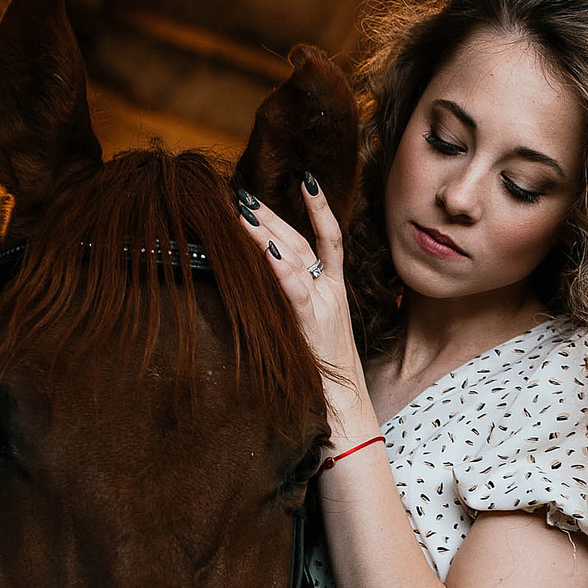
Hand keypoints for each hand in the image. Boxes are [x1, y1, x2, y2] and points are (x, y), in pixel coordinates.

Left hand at [236, 178, 364, 402]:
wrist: (345, 407)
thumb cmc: (324, 375)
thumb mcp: (313, 332)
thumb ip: (297, 308)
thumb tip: (269, 293)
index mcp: (333, 292)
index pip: (328, 239)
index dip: (319, 209)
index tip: (305, 180)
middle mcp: (330, 293)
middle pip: (302, 241)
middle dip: (272, 215)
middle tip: (243, 194)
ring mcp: (323, 306)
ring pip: (296, 257)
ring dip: (266, 230)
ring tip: (242, 210)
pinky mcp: (311, 324)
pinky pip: (293, 289)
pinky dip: (278, 265)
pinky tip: (261, 246)